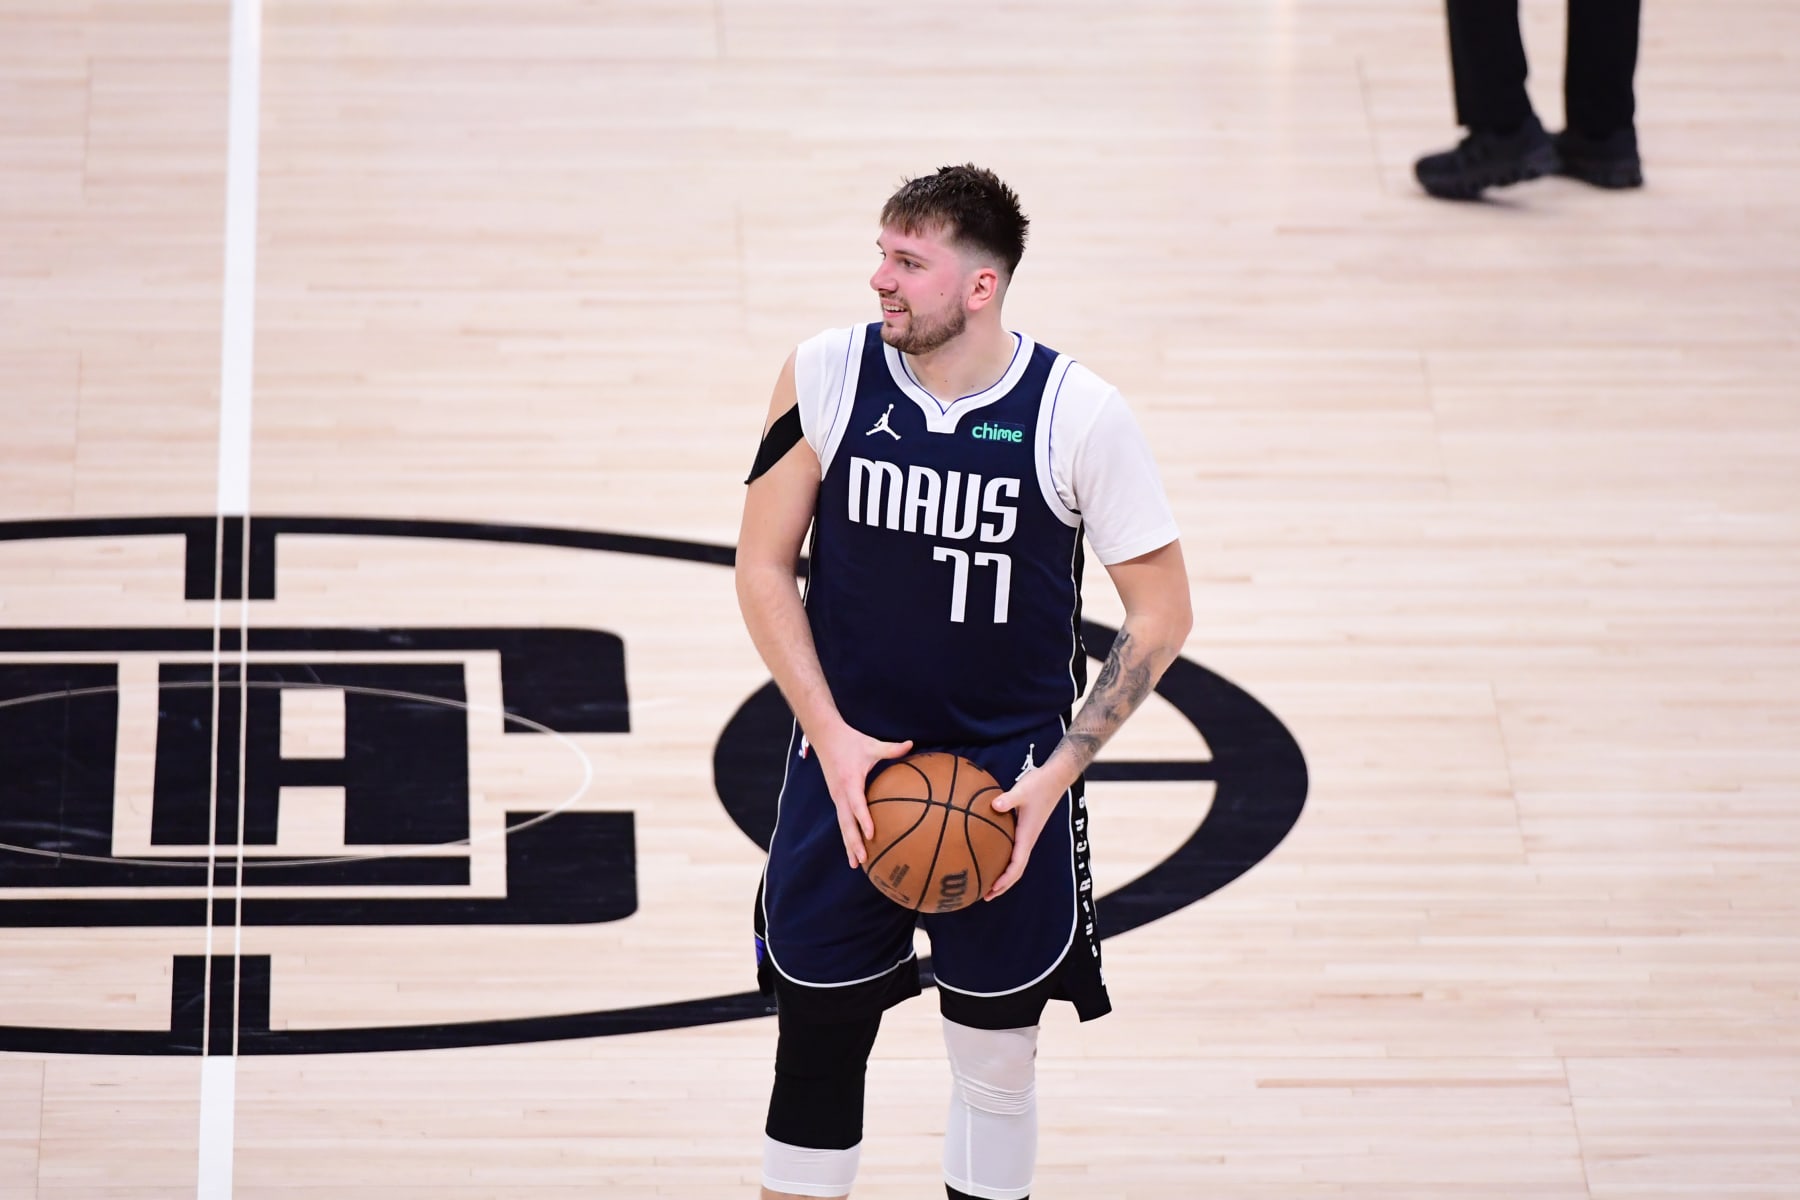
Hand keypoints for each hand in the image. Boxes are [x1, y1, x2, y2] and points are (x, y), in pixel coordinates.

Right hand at [810, 724, 913, 868]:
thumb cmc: (850, 741)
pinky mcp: (837, 798)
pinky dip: (847, 836)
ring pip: (842, 826)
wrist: (825, 737)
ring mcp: (837, 797)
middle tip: (863, 860)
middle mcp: (840, 793)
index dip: (864, 819)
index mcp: (850, 781)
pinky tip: (854, 849)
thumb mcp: (871, 744)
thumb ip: (891, 748)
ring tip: (856, 864)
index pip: (857, 804)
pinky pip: (842, 820)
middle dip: (853, 843)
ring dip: (848, 845)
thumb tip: (912, 744)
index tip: (871, 835)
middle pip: (846, 823)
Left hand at [985, 770, 1065, 899]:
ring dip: (1003, 875)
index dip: (1005, 879)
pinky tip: (990, 855)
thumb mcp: (1022, 789)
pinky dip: (1002, 859)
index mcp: (1027, 835)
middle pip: (1016, 870)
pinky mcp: (1024, 828)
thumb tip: (994, 805)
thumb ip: (1008, 798)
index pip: (1017, 865)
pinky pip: (1013, 850)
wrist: (1055, 777)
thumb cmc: (1039, 783)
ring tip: (986, 883)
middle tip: (985, 895)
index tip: (992, 889)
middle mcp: (1028, 839)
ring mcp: (1027, 835)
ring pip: (1015, 862)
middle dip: (1002, 885)